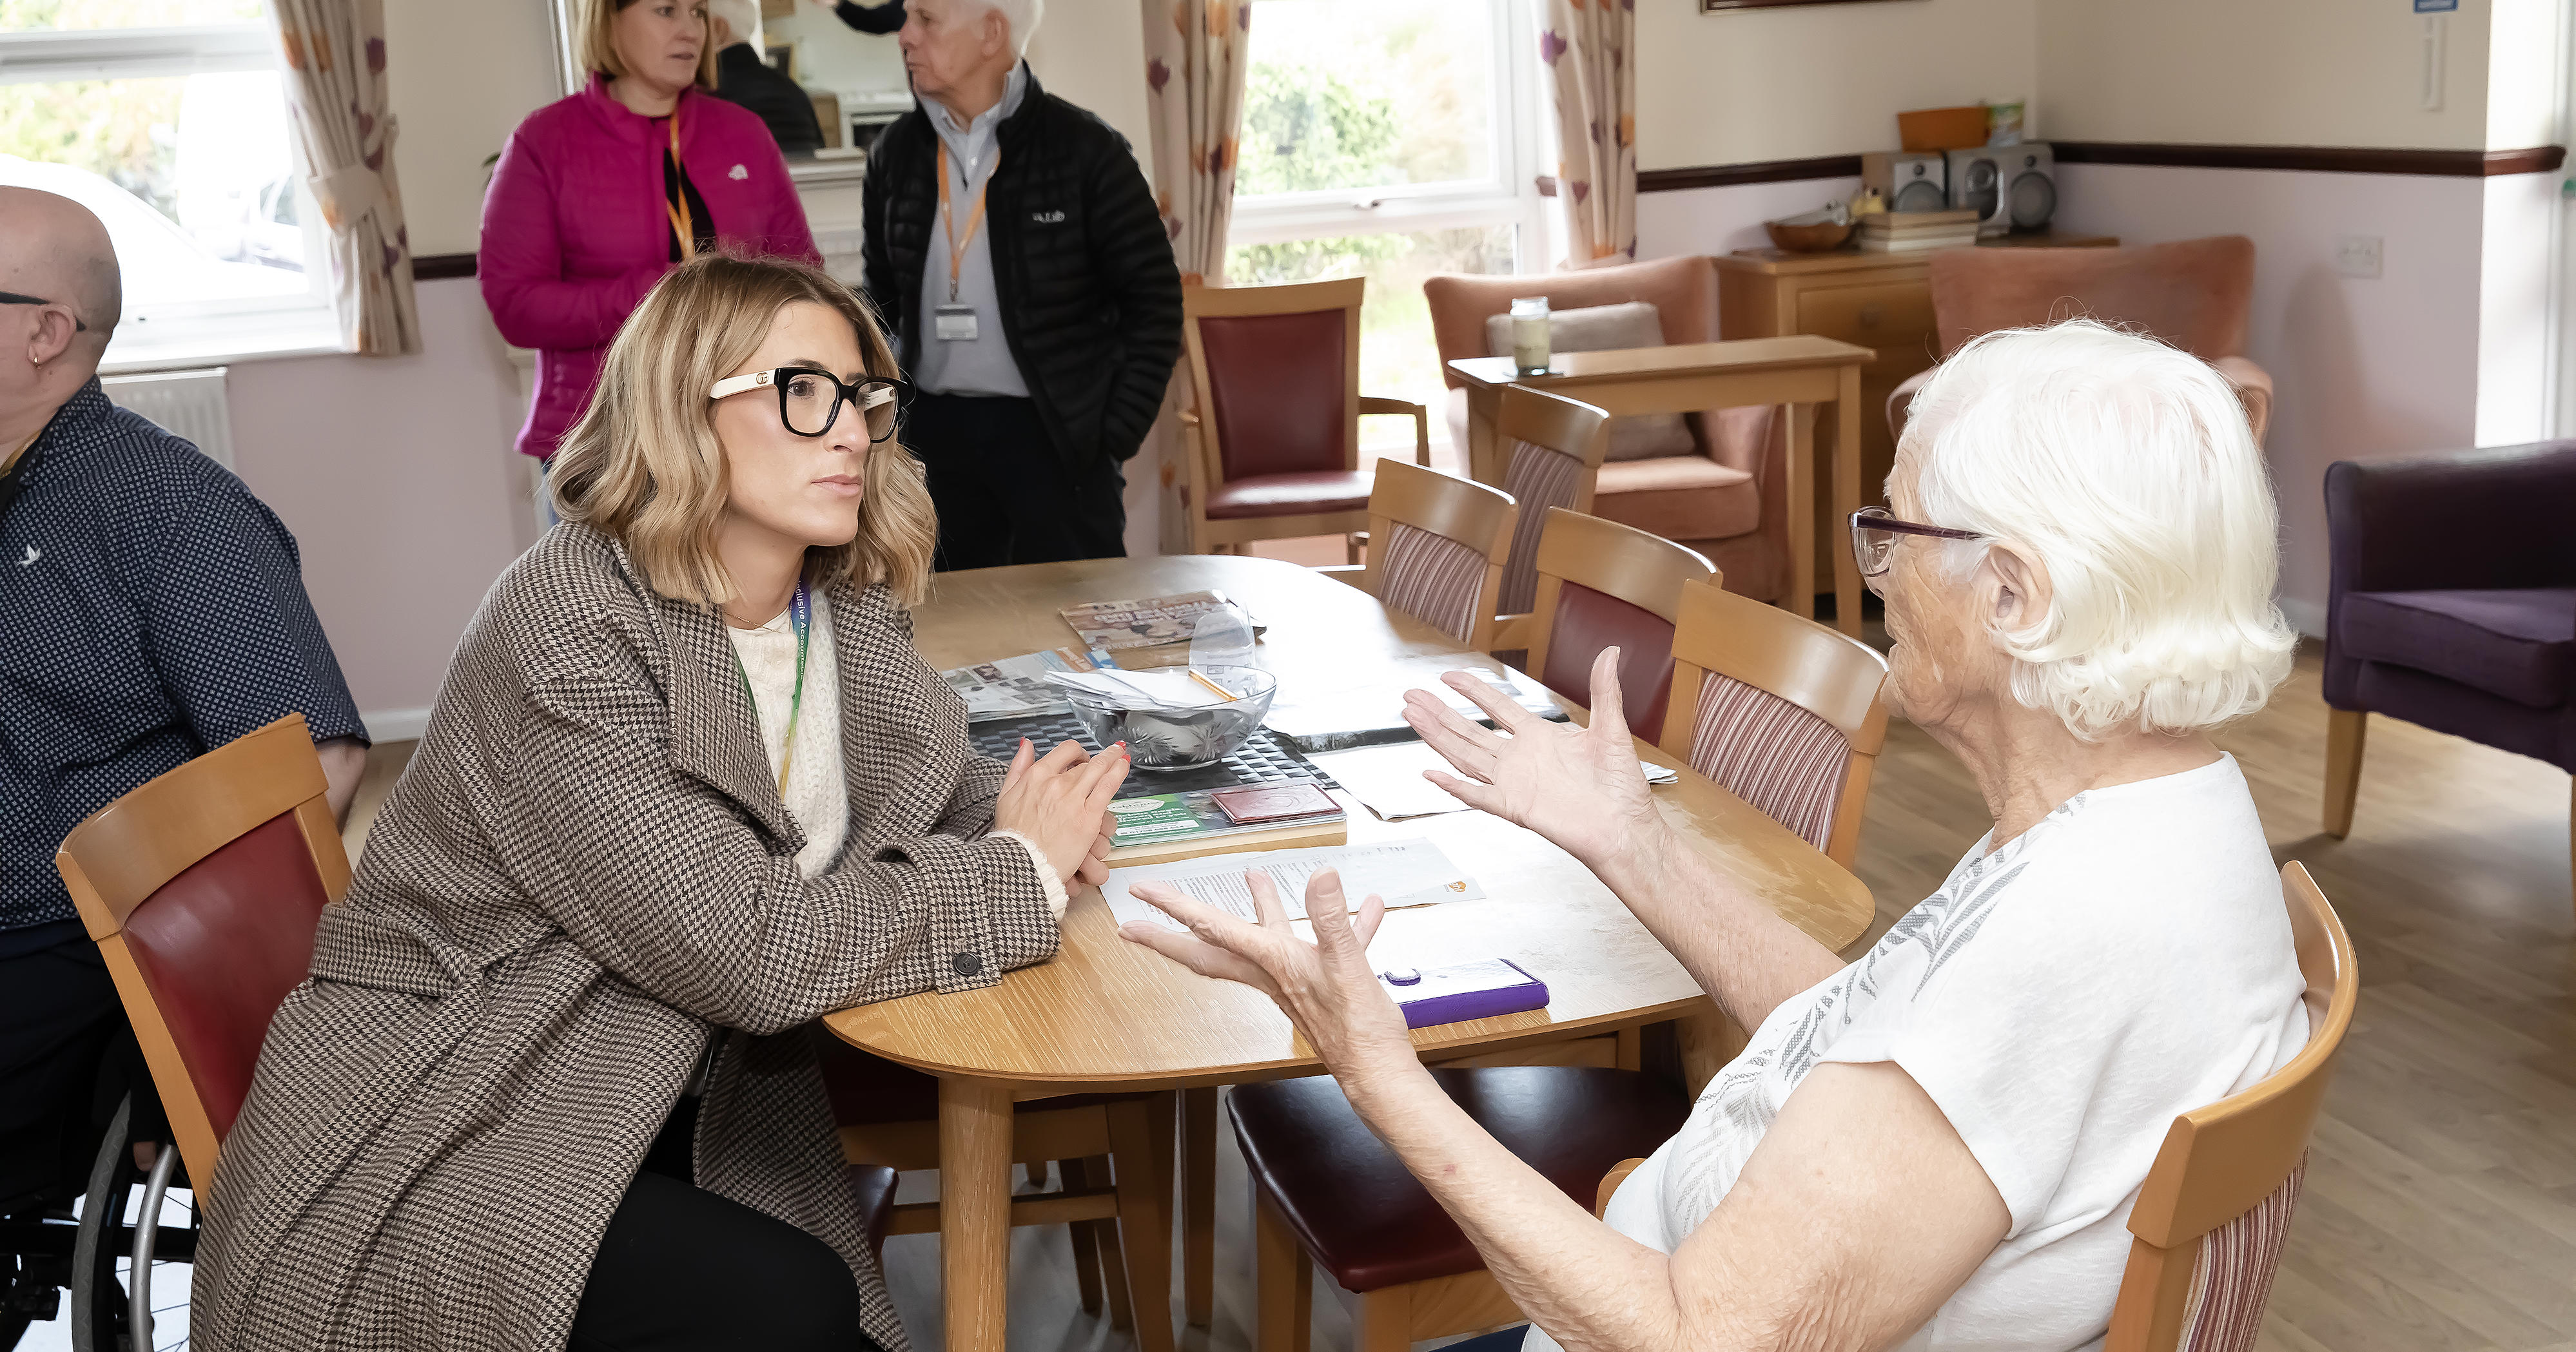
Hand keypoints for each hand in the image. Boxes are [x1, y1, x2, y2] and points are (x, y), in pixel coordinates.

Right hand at [995, 738, 1130, 887]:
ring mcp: (1074, 799)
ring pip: (1099, 769)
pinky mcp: (1088, 817)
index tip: (1081, 758)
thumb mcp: (1006, 795)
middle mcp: (1056, 783)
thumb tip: (1026, 744)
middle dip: (1099, 757)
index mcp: (1037, 776)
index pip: (1065, 752)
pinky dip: (1118, 772)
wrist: (1020, 863)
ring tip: (1121, 755)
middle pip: (1085, 763)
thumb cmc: (1013, 836)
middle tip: (1110, 755)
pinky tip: (1123, 766)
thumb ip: (1018, 766)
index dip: (1077, 753)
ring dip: (1113, 759)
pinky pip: (1107, 787)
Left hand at [1120, 869, 1419, 1090]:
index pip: (1213, 929)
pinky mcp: (1320, 985)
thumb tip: (1321, 877)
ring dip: (1262, 906)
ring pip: (1268, 937)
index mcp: (1273, 963)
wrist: (1376, 1072)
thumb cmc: (1357, 1030)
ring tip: (1256, 878)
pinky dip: (1342, 927)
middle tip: (1142, 915)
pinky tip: (1367, 910)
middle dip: (1177, 928)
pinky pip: (1325, 947)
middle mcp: (1274, 971)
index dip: (1175, 908)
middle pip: (1212, 946)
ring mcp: (1294, 979)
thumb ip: (1331, 920)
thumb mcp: (1346, 967)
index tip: (1141, 895)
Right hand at [1400, 650, 1664, 873]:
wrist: (1625, 828)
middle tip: (1412, 695)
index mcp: (1540, 737)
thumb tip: (1610, 654)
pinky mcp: (1514, 807)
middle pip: (1469, 730)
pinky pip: (1477, 796)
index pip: (1497, 707)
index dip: (1472, 691)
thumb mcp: (1612, 730)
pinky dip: (1453, 786)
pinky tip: (1432, 773)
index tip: (1450, 676)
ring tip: (1412, 718)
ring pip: (1465, 756)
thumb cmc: (1622, 788)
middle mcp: (1521, 758)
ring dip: (1437, 737)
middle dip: (1440, 712)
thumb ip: (1604, 691)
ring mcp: (1514, 783)